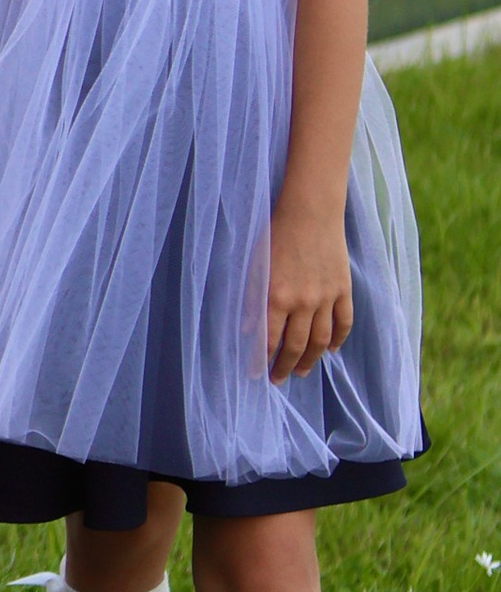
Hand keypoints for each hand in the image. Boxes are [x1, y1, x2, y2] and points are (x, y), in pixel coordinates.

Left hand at [266, 199, 352, 379]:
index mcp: (276, 296)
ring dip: (310, 359)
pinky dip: (339, 339)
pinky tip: (332, 350)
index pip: (268, 340)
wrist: (310, 211)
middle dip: (285, 366)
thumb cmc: (276, 234)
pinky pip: (344, 322)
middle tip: (279, 380)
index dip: (262, 361)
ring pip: (321, 340)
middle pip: (295, 345)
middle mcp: (302, 301)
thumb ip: (252, 299)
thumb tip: (248, 330)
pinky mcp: (343, 289)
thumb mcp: (254, 265)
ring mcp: (326, 297)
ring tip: (301, 371)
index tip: (257, 375)